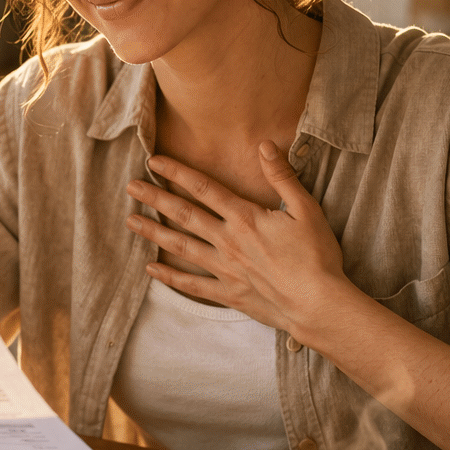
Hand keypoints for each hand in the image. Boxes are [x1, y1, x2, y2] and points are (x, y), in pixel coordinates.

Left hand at [123, 141, 350, 339]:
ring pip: (181, 247)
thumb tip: (264, 145)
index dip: (177, 172)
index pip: (204, 188)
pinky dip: (170, 277)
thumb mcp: (307, 210)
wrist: (319, 304)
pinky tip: (152, 270)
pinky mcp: (228, 294)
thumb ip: (282, 177)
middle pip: (184, 215)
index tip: (154, 161)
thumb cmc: (317, 257)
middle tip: (130, 187)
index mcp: (245, 218)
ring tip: (131, 222)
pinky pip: (192, 285)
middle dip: (155, 198)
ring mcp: (225, 269)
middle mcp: (228, 241)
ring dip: (154, 233)